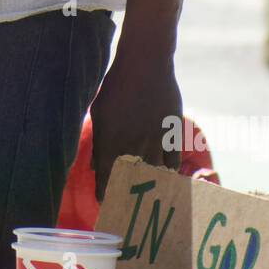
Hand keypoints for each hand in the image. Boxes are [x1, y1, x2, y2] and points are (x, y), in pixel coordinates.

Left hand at [88, 60, 182, 203]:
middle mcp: (132, 144)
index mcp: (110, 140)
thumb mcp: (99, 112)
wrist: (145, 64)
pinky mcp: (171, 133)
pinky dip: (169, 171)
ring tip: (149, 195)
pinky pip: (172, 161)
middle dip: (128, 194)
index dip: (106, 193)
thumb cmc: (116, 86)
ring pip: (154, 173)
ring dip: (151, 185)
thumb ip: (99, 141)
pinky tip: (165, 175)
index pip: (106, 177)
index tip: (105, 203)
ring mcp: (154, 140)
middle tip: (128, 204)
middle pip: (131, 180)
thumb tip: (96, 167)